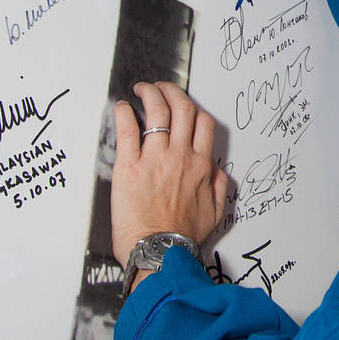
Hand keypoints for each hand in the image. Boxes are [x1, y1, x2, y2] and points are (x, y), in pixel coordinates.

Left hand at [111, 82, 228, 281]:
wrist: (159, 252)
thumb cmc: (183, 237)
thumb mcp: (214, 213)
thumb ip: (218, 187)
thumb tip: (216, 171)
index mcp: (200, 166)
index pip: (203, 123)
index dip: (193, 107)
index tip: (183, 104)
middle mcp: (180, 156)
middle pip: (182, 109)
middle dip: (172, 91)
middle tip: (162, 88)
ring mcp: (155, 159)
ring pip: (157, 112)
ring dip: (150, 93)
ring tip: (142, 88)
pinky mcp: (129, 166)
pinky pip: (127, 130)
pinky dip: (123, 113)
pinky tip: (120, 107)